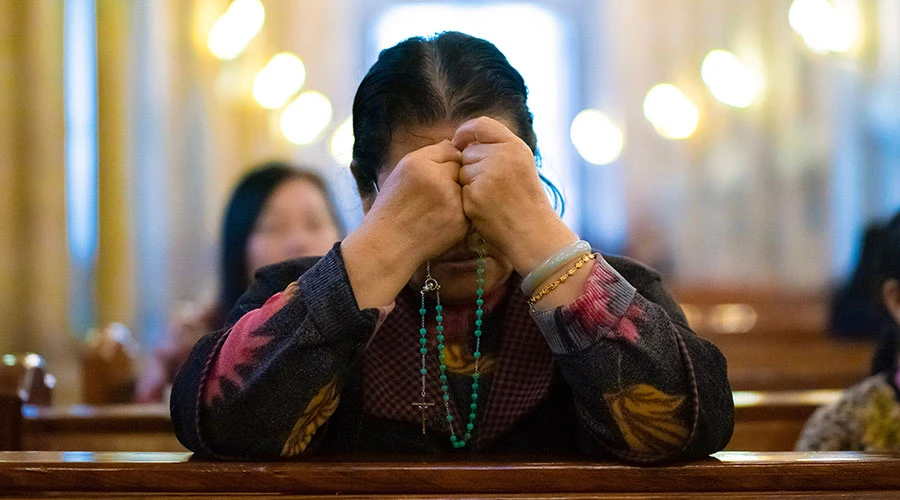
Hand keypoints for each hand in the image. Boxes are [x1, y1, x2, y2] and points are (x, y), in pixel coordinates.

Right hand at [366, 139, 468, 264]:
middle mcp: (436, 178)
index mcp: (418, 163)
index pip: (449, 150)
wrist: (388, 245)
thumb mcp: (401, 172)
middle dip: (451, 180)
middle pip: (460, 168)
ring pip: (466, 189)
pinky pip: (469, 208)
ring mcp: (451, 201)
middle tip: (431, 197)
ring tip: (434, 210)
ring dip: (456, 197)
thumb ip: (429, 155)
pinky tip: (440, 222)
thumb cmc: (394, 207)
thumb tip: (456, 145)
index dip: (442, 165)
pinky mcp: (460, 220)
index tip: (429, 180)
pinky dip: (459, 214)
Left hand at [453, 117, 576, 274]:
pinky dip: (468, 199)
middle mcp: (502, 156)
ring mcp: (488, 175)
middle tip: (493, 185)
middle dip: (473, 166)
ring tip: (491, 197)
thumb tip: (465, 139)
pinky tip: (485, 208)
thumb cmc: (525, 200)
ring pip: (462, 170)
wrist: (532, 232)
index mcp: (515, 146)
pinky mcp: (475, 194)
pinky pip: (460, 189)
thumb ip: (498, 148)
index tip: (459, 141)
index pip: (482, 125)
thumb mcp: (520, 165)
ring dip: (469, 183)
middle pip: (468, 151)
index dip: (466, 131)